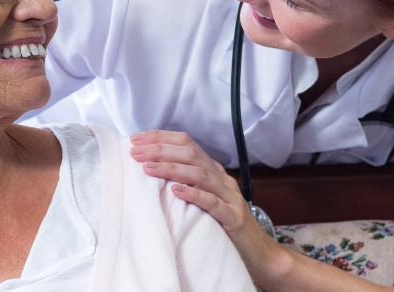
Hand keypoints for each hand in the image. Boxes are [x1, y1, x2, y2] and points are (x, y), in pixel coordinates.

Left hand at [129, 130, 255, 235]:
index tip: (135, 139)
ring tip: (148, 168)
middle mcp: (222, 179)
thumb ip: (185, 184)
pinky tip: (176, 191)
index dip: (161, 138)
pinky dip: (194, 195)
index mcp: (213, 172)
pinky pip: (213, 203)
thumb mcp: (203, 200)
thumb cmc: (224, 227)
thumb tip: (149, 171)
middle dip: (161, 150)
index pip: (187, 144)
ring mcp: (230, 197)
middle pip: (191, 154)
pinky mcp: (234, 218)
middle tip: (135, 152)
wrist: (258, 254)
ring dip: (172, 168)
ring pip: (200, 174)